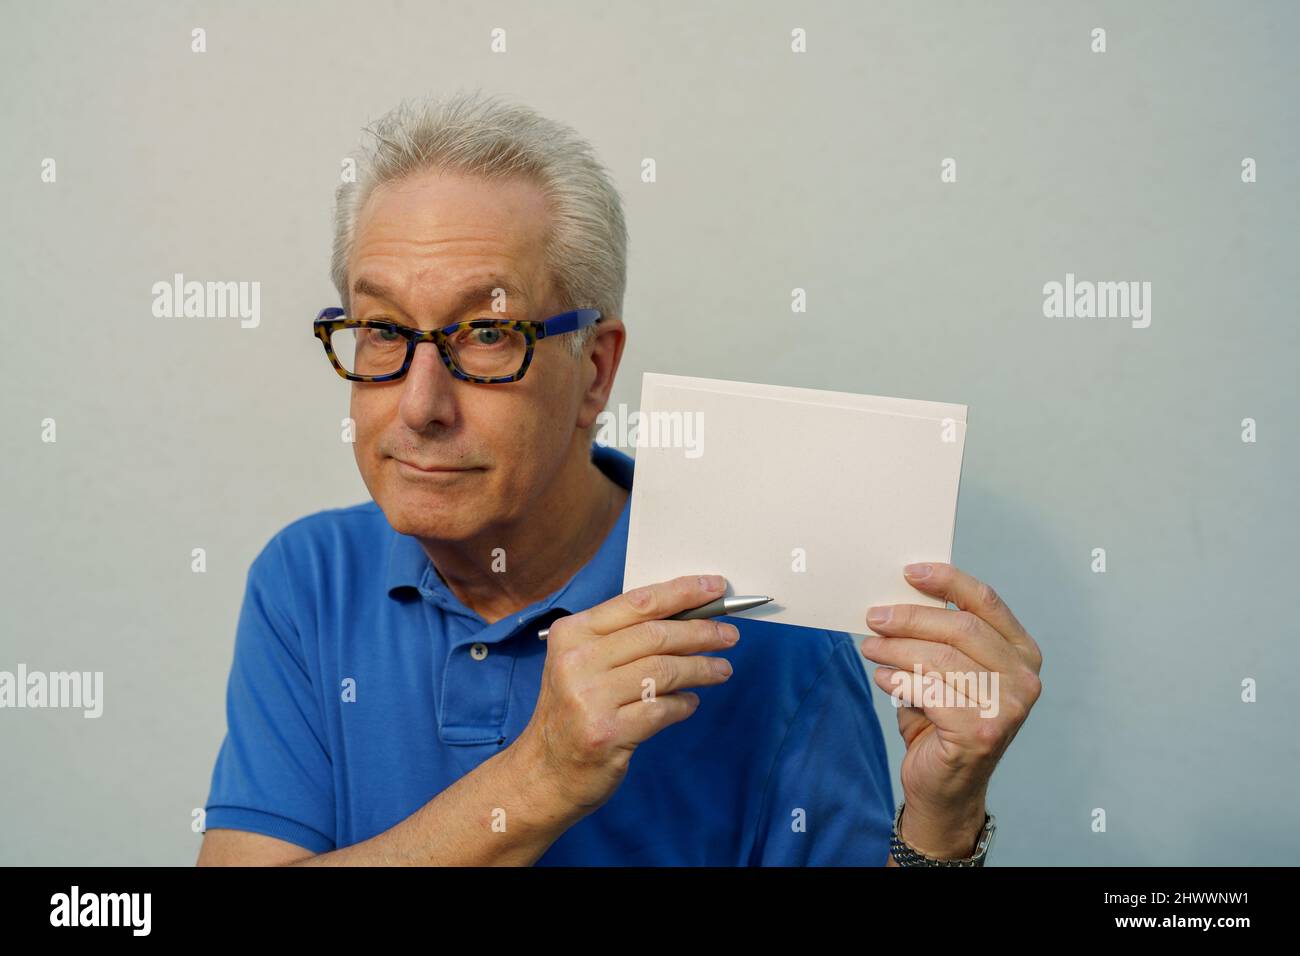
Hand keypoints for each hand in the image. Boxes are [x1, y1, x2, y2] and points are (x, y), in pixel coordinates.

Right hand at [516, 574, 738, 818]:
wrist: (545, 771)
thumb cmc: (573, 709)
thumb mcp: (583, 662)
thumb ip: (623, 638)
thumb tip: (688, 617)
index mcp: (573, 633)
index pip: (638, 602)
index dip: (683, 592)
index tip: (716, 588)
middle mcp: (578, 661)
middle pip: (656, 635)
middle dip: (702, 632)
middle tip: (729, 636)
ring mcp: (590, 698)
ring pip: (664, 671)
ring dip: (702, 669)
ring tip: (722, 670)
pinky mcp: (607, 733)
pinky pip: (662, 710)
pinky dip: (684, 704)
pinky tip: (691, 703)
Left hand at [860, 562, 1042, 856]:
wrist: (946, 787)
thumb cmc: (943, 720)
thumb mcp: (947, 670)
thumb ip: (938, 637)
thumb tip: (896, 598)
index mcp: (1021, 652)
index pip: (985, 602)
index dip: (947, 581)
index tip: (909, 571)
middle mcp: (1023, 678)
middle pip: (960, 628)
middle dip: (910, 618)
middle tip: (874, 617)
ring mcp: (1007, 707)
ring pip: (940, 659)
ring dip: (897, 649)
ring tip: (871, 648)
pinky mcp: (980, 731)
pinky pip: (929, 691)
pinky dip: (899, 681)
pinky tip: (884, 680)